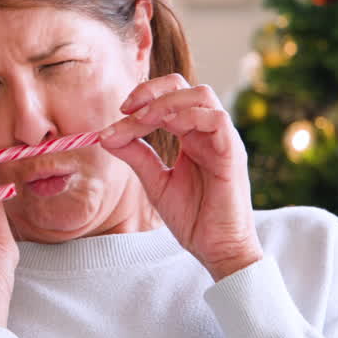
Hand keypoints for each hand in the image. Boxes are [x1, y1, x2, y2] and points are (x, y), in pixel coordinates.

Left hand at [98, 74, 261, 280]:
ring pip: (203, 96)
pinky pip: (217, 120)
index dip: (143, 97)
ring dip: (168, 101)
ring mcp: (223, 141)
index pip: (170, 98)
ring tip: (142, 118)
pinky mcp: (232, 154)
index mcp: (192, 136)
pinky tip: (169, 127)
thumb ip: (136, 155)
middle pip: (186, 87)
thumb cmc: (192, 217)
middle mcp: (208, 133)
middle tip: (126, 108)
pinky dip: (190, 116)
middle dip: (153, 90)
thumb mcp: (155, 181)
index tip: (119, 112)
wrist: (216, 249)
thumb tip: (105, 135)